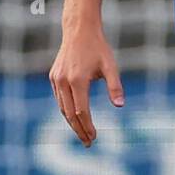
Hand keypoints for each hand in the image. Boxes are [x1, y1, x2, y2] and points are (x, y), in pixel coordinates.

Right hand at [48, 26, 123, 145]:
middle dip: (79, 130)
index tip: (95, 137)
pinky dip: (66, 110)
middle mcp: (63, 82)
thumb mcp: (111, 66)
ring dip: (72, 123)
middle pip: (70, 114)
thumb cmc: (98, 48)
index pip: (82, 112)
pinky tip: (75, 117)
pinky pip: (59, 99)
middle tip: (88, 143)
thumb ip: (115, 87)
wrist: (79, 31)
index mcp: (77, 80)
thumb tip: (120, 106)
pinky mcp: (53, 77)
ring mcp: (56, 79)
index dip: (88, 127)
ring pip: (63, 108)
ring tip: (82, 134)